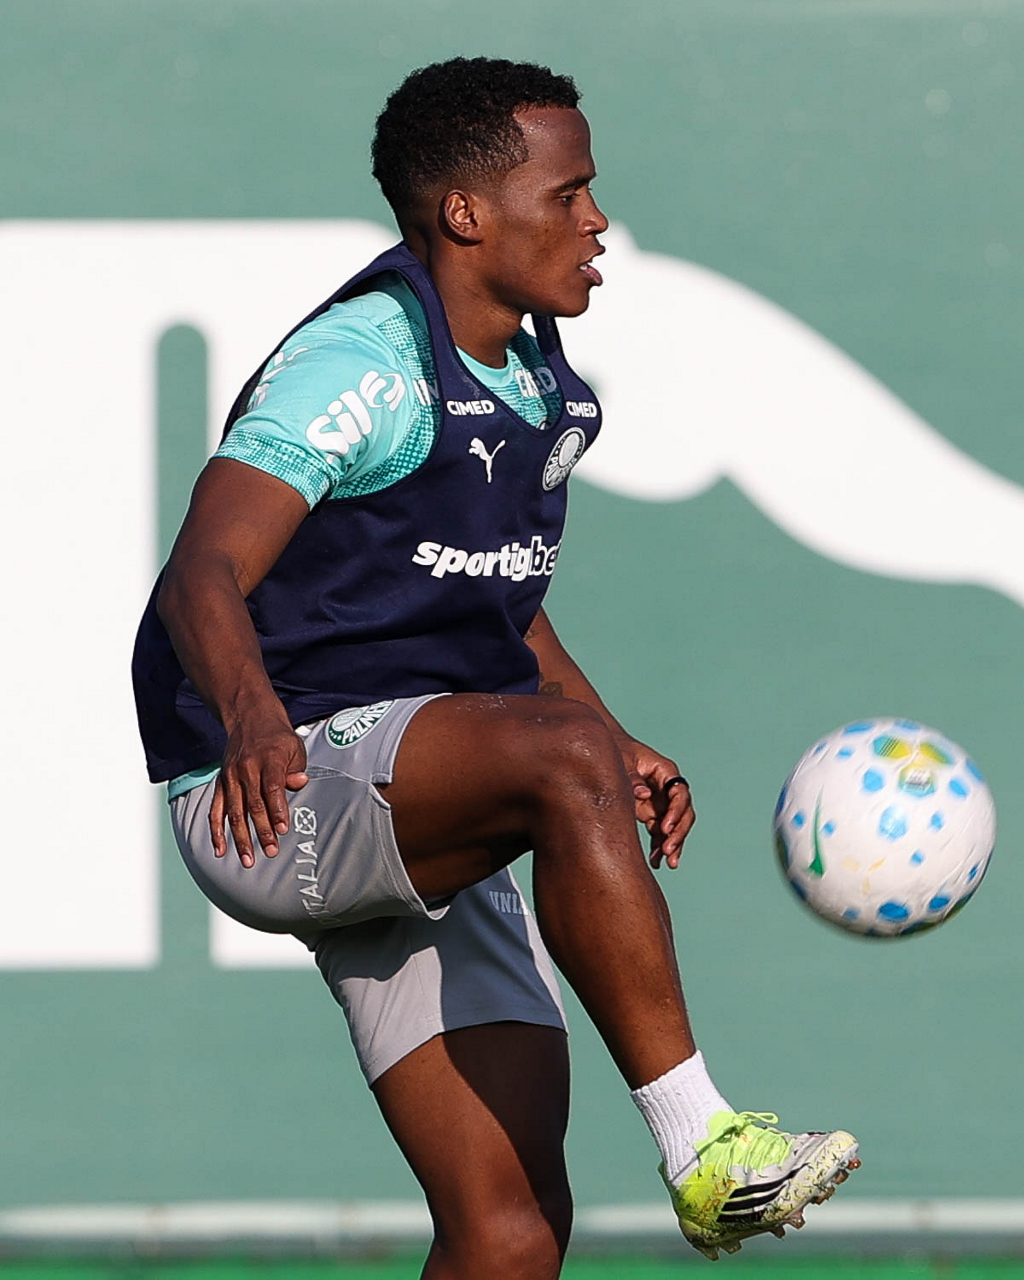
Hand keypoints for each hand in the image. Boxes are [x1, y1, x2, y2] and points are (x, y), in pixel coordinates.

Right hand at [209, 702, 308, 866]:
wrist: (249, 718)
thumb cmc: (278, 738)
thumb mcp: (294, 747)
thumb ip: (295, 768)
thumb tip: (300, 783)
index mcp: (269, 759)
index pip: (273, 788)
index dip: (278, 810)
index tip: (283, 829)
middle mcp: (247, 768)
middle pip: (253, 804)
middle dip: (262, 831)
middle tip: (271, 852)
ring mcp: (231, 777)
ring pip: (234, 812)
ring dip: (241, 838)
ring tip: (248, 860)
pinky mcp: (221, 782)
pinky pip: (216, 810)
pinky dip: (216, 831)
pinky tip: (220, 850)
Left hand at [616, 736, 694, 869]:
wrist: (607, 750)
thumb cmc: (617, 751)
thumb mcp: (623, 760)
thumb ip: (632, 777)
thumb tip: (643, 794)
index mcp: (665, 771)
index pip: (680, 794)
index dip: (675, 812)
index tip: (665, 828)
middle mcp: (668, 788)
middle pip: (683, 813)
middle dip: (678, 833)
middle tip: (668, 851)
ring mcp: (661, 802)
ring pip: (674, 827)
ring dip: (672, 845)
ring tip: (667, 863)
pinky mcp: (652, 813)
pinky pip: (660, 832)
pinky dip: (658, 846)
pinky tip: (655, 862)